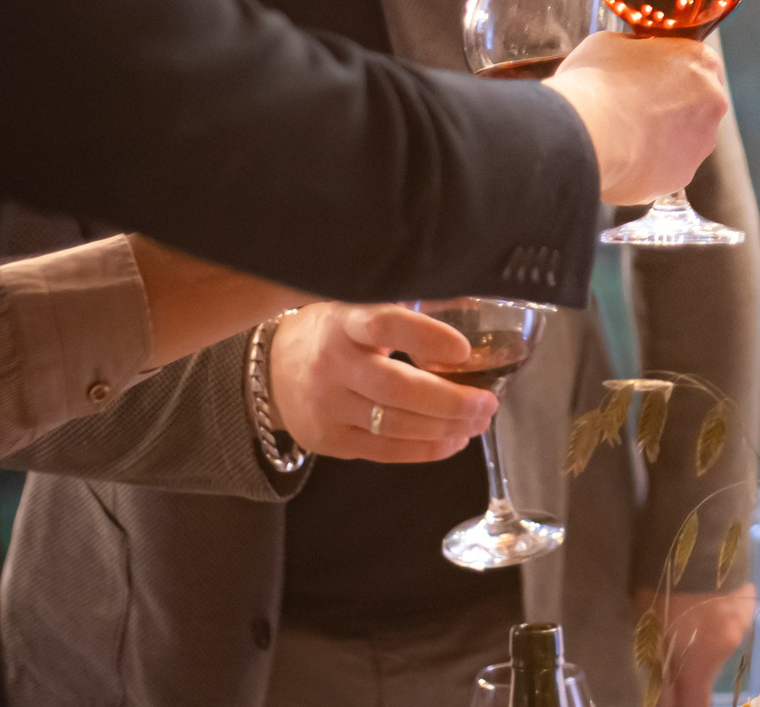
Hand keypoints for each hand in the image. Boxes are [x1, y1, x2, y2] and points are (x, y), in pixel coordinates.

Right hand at [268, 303, 494, 462]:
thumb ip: (401, 312)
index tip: (463, 349)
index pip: (384, 326)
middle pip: (397, 388)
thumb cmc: (333, 334)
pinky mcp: (329, 441)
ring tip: (478, 422)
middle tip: (487, 403)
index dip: (426, 337)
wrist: (271, 372)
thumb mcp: (356, 308)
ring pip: (395, 425)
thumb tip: (469, 310)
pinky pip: (385, 451)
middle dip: (450, 400)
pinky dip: (425, 449)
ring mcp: (328, 407)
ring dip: (445, 428)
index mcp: (344, 322)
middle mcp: (332, 364)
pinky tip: (454, 441)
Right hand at [547, 31, 730, 205]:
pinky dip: (647, 165)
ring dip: (659, 138)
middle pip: (695, 103)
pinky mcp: (681, 178)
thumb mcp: (611, 43)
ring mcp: (700, 144)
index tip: (647, 77)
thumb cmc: (597, 81)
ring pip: (682, 140)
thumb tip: (633, 58)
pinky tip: (620, 158)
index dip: (668, 70)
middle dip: (668, 106)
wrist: (585, 133)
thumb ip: (636, 49)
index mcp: (702, 62)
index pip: (695, 63)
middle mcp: (713, 103)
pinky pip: (665, 168)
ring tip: (621, 136)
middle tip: (632, 107)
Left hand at [640, 586, 757, 706]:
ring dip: (706, 632)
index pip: (695, 705)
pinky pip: (732, 612)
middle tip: (673, 640)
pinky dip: (720, 609)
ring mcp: (742, 621)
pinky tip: (706, 590)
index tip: (676, 703)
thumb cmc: (661, 587)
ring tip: (689, 607)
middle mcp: (726, 646)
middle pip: (707, 668)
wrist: (695, 538)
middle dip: (692, 662)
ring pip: (721, 637)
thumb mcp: (647, 626)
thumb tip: (662, 690)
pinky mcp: (749, 598)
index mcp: (698, 661)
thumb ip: (658, 662)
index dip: (683, 706)